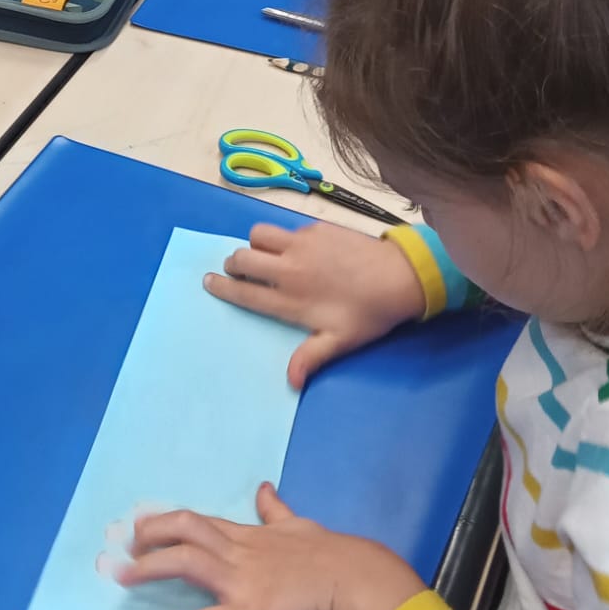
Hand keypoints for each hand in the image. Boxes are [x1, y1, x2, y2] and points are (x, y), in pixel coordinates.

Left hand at [121, 483, 424, 609]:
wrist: (353, 581)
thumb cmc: (330, 557)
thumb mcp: (299, 525)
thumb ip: (276, 511)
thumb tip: (263, 488)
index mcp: (249, 537)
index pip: (200, 522)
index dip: (167, 522)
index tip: (142, 525)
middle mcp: (238, 554)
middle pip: (185, 531)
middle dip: (151, 535)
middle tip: (127, 545)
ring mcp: (240, 582)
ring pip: (186, 564)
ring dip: (149, 569)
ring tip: (122, 578)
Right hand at [205, 220, 426, 388]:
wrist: (399, 276)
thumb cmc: (369, 314)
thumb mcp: (340, 341)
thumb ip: (310, 358)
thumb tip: (290, 381)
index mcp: (290, 299)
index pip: (244, 291)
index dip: (222, 286)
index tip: (209, 281)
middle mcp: (289, 268)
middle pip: (242, 257)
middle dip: (234, 263)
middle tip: (238, 268)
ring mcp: (301, 243)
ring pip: (259, 234)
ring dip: (255, 244)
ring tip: (264, 255)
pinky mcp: (315, 227)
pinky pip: (286, 228)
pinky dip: (283, 238)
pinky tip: (299, 249)